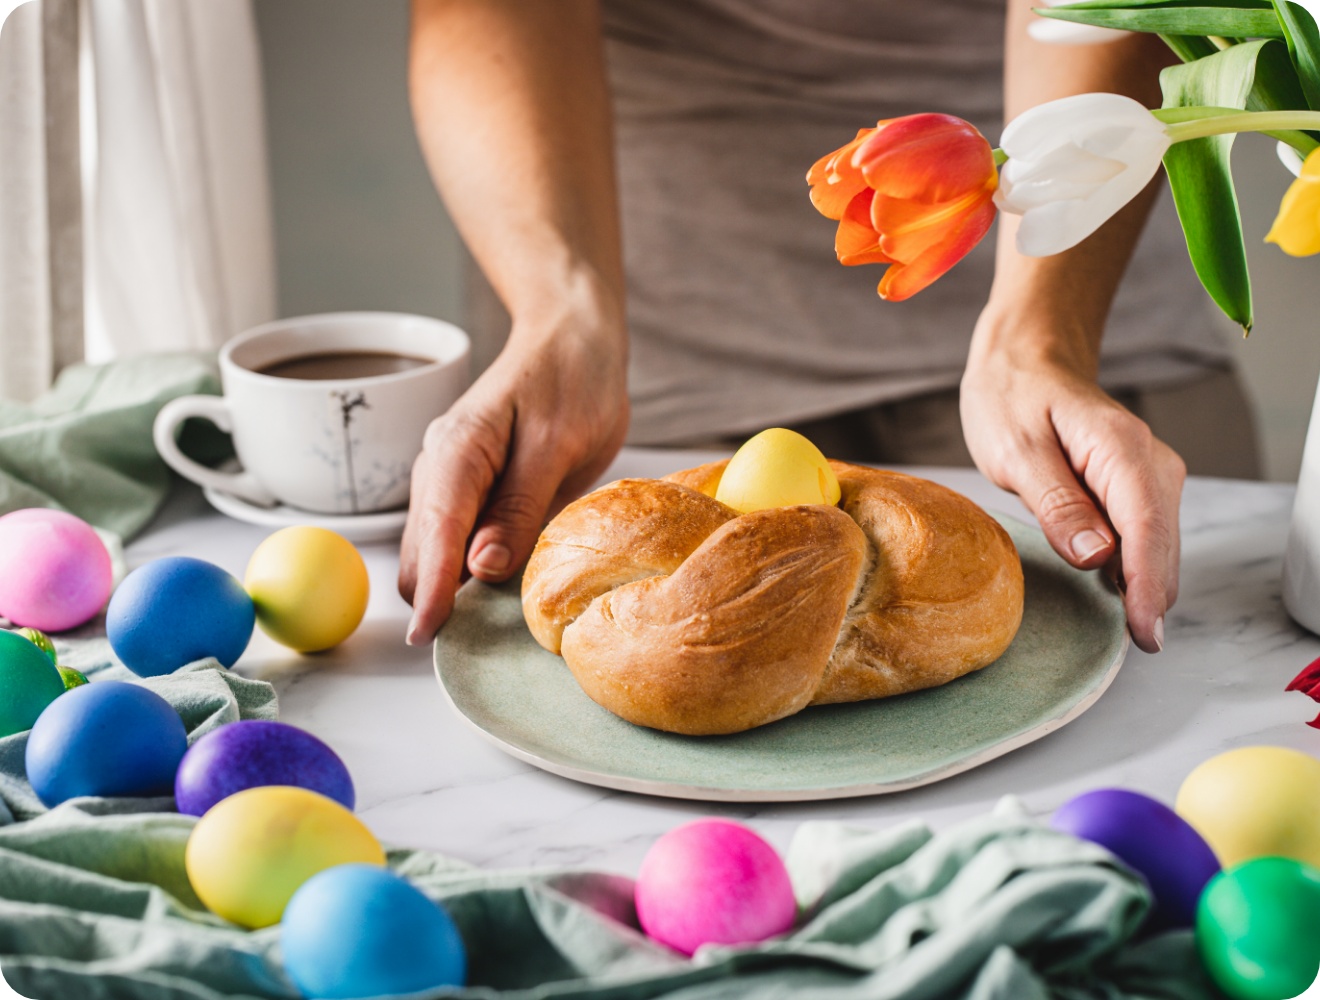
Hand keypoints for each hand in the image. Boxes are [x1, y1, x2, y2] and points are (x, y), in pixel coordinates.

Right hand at [398, 304, 628, 644]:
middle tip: (485, 640)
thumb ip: (519, 507)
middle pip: (423, 553)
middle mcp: (441, 470)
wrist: (575, 339)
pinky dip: (475, 570)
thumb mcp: (556, 444)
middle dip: (440, 598)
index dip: (434, 591)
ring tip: (499, 623)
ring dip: (457, 588)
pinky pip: (462, 542)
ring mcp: (453, 482)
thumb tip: (481, 568)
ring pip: (438, 552)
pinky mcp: (475, 492)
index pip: (435, 535)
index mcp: (457, 453)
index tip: (431, 638)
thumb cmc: (572, 379)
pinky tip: (505, 588)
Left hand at [960, 338, 1183, 653]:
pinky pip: (1146, 537)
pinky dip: (1136, 567)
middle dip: (1151, 597)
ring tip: (1127, 630)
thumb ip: (1056, 502)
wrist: (1026, 361)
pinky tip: (1118, 595)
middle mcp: (1151, 464)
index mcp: (1121, 450)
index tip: (1144, 631)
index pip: (1147, 530)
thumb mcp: (1016, 450)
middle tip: (1134, 646)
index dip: (1146, 587)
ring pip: (1159, 546)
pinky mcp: (1137, 489)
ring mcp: (1150, 477)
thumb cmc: (1013, 398)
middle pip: (1162, 545)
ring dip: (1145, 585)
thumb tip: (1096, 555)